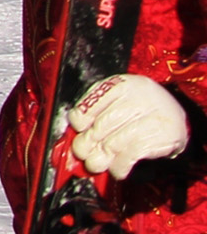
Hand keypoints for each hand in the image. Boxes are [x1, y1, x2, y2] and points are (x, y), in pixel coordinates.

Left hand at [67, 74, 191, 179]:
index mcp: (123, 84)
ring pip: (116, 141)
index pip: (93, 101)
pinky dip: (120, 166)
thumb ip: (97, 116)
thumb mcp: (119, 105)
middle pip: (103, 123)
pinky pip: (132, 154)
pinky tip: (117, 170)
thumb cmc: (141, 114)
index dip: (80, 119)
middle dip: (89, 142)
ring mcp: (154, 116)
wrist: (178, 121)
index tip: (78, 130)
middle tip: (83, 154)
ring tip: (97, 164)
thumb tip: (77, 141)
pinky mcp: (164, 136)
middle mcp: (139, 96)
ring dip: (102, 157)